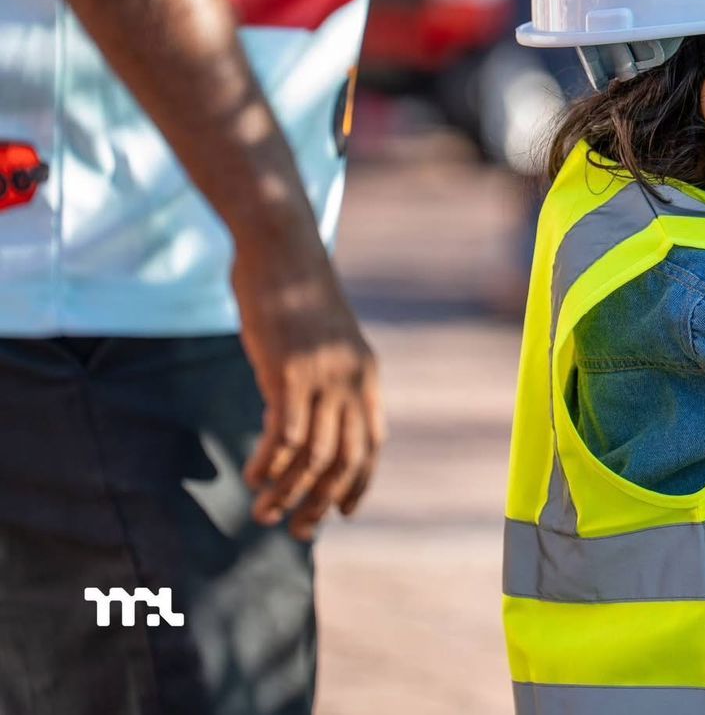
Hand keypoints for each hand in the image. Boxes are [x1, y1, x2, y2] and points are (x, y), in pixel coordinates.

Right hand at [234, 235, 383, 540]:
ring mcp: (322, 377)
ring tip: (264, 515)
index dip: (359, 483)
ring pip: (314, 455)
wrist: (283, 250)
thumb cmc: (297, 295)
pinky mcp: (288, 372)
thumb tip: (307, 423)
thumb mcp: (325, 343)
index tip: (344, 513)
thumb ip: (326, 383)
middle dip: (323, 502)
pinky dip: (270, 463)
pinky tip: (254, 477)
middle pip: (345, 459)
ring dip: (290, 493)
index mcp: (367, 376)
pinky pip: (285, 434)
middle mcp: (352, 381)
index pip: (372, 444)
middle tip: (299, 531)